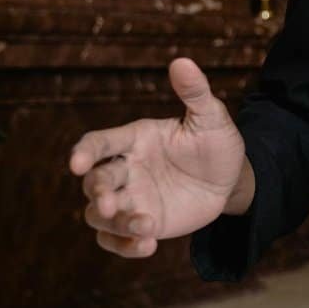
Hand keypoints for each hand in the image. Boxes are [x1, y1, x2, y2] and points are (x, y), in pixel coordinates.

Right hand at [69, 58, 251, 257]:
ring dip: (115, 223)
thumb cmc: (216, 143)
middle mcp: (125, 169)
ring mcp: (130, 198)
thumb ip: (195, 93)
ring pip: (99, 215)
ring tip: (145, 226)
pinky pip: (116, 240)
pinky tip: (148, 246)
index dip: (84, 152)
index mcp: (134, 139)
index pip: (98, 143)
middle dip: (99, 192)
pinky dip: (125, 246)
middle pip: (94, 182)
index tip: (77, 164)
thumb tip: (182, 61)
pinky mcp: (140, 223)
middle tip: (112, 202)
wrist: (231, 179)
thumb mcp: (211, 118)